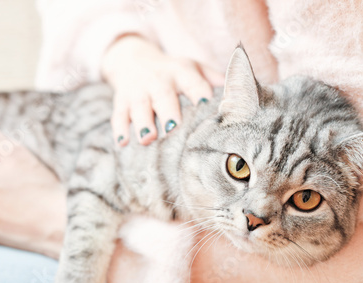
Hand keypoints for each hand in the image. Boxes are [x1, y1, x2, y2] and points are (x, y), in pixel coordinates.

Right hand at [101, 35, 223, 145]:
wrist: (132, 58)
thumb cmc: (172, 71)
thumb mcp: (193, 67)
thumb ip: (214, 79)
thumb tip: (243, 94)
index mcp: (182, 72)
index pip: (194, 83)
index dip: (200, 93)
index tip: (208, 107)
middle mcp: (159, 79)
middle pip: (164, 95)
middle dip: (168, 111)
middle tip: (174, 128)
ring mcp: (138, 90)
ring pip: (140, 106)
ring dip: (143, 122)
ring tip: (147, 139)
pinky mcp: (121, 100)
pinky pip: (118, 114)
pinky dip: (119, 128)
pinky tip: (122, 143)